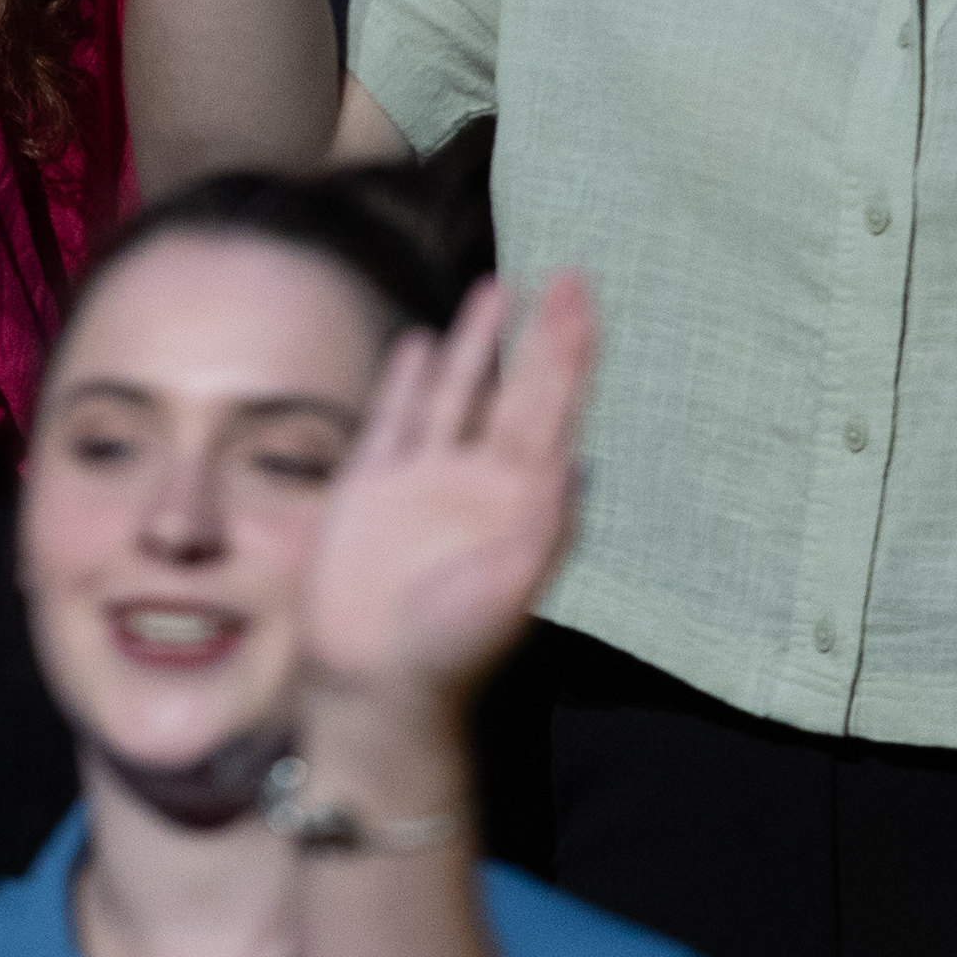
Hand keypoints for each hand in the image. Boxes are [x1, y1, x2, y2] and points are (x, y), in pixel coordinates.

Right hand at [304, 269, 594, 724]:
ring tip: (498, 286)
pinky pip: (396, 419)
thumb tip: (581, 462)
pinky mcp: (372, 486)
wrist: (375, 682)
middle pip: (517, 389)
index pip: (555, 410)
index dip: (571, 355)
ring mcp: (424, 478)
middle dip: (542, 334)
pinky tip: (421, 343)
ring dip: (479, 341)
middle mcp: (479, 480)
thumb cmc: (453, 646)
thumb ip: (543, 528)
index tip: (584, 300)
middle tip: (569, 274)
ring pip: (459, 393)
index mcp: (521, 501)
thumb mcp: (509, 589)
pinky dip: (410, 380)